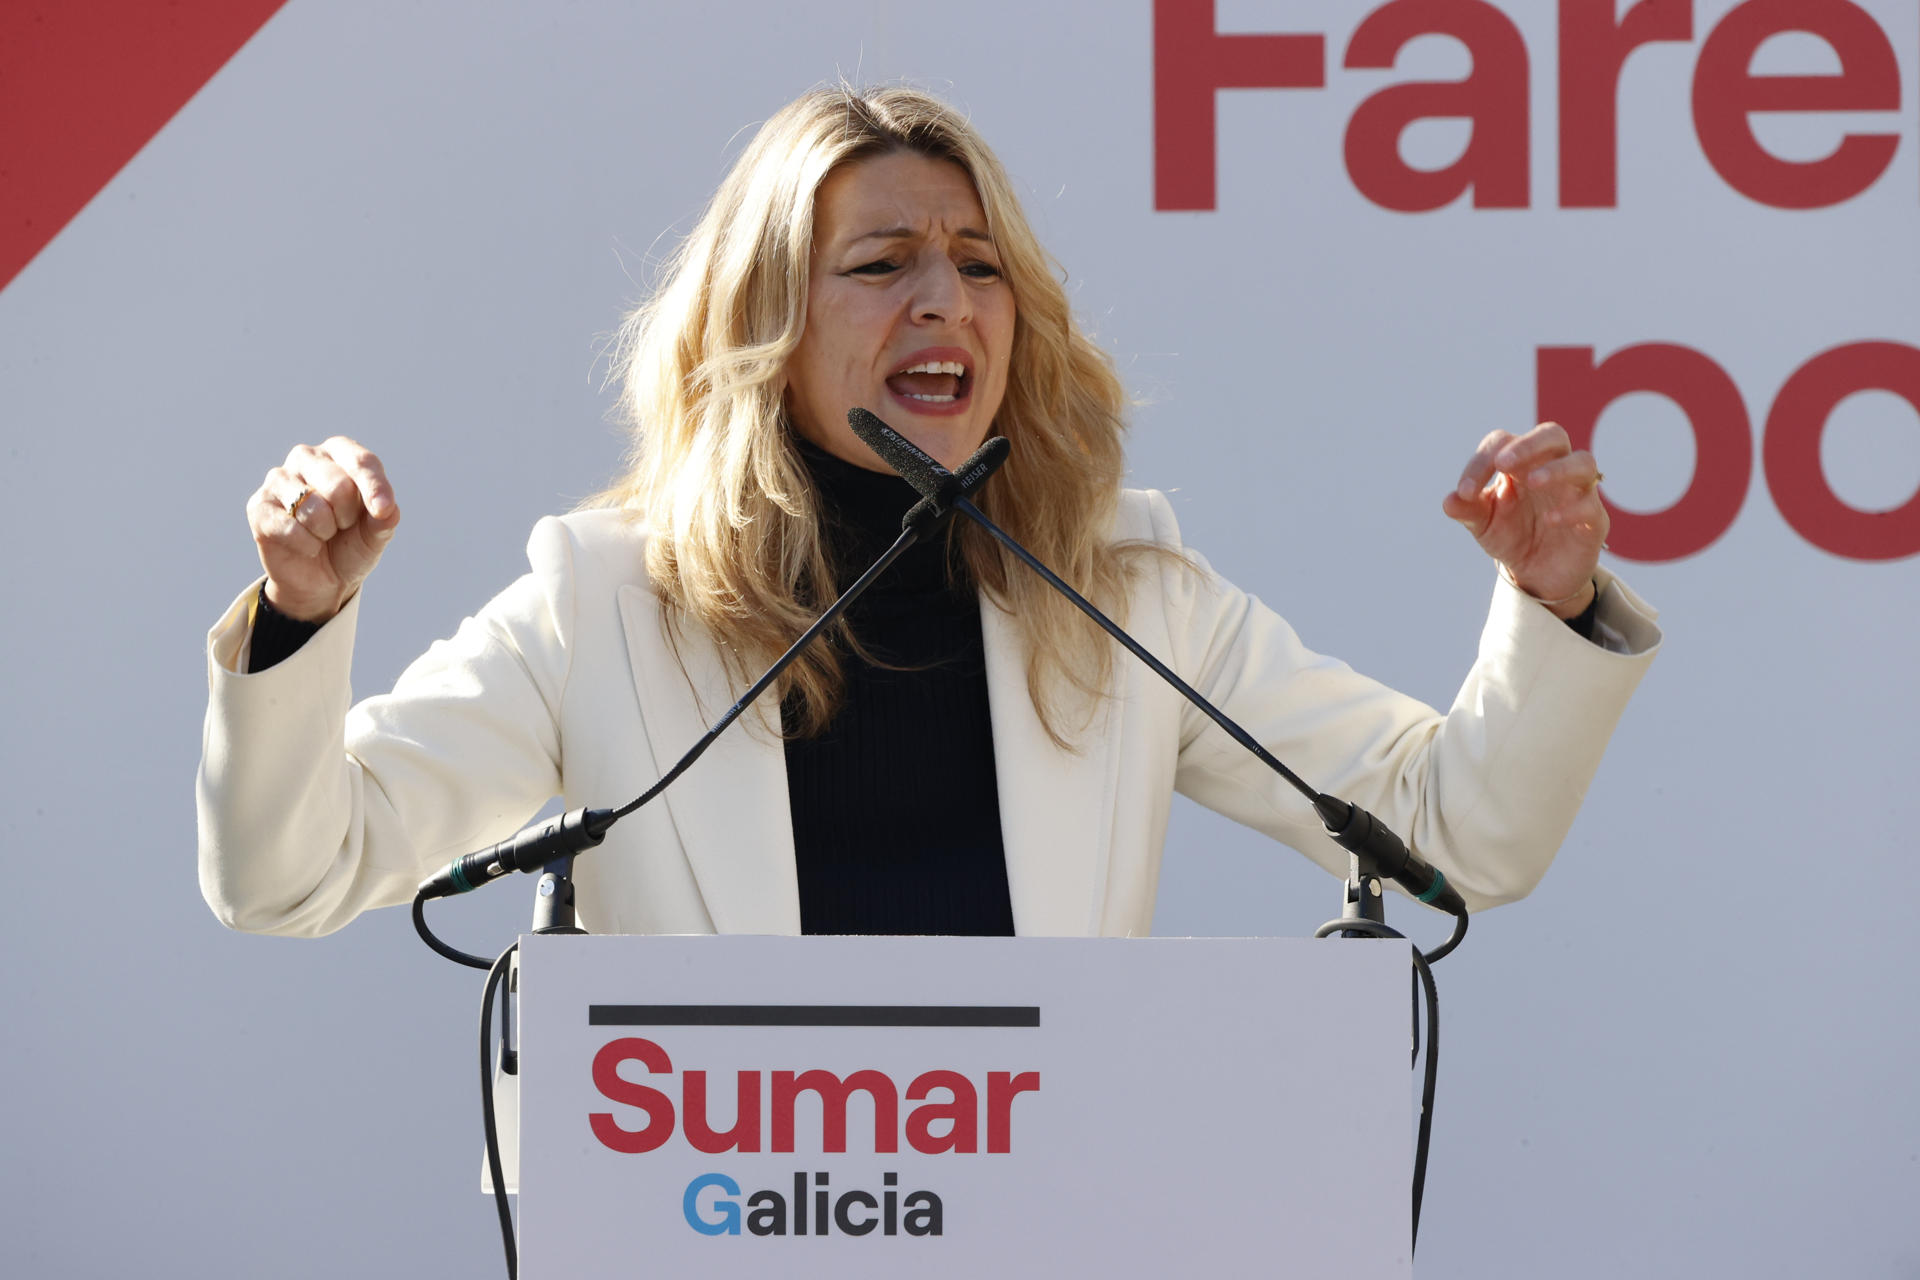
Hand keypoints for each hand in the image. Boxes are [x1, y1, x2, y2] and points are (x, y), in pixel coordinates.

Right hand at [246, 438, 399, 622]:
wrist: (320, 579)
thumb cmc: (350, 545)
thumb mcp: (375, 534)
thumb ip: (384, 518)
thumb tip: (387, 509)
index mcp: (339, 453)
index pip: (361, 462)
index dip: (375, 488)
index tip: (383, 510)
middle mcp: (306, 457)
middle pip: (338, 486)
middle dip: (348, 517)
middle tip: (342, 525)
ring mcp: (278, 479)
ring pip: (313, 508)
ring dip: (326, 532)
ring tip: (323, 533)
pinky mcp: (258, 505)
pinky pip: (290, 527)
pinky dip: (307, 545)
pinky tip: (306, 545)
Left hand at [1441, 422, 1606, 618]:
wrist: (1536, 573)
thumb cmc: (1510, 535)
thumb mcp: (1483, 524)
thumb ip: (1467, 510)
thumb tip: (1448, 501)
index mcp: (1520, 462)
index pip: (1502, 444)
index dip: (1481, 462)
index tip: (1465, 491)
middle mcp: (1552, 468)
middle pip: (1552, 435)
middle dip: (1528, 444)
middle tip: (1503, 463)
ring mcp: (1576, 491)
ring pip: (1583, 462)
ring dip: (1557, 469)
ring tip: (1533, 481)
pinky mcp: (1593, 519)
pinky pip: (1591, 505)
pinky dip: (1571, 509)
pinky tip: (1550, 521)